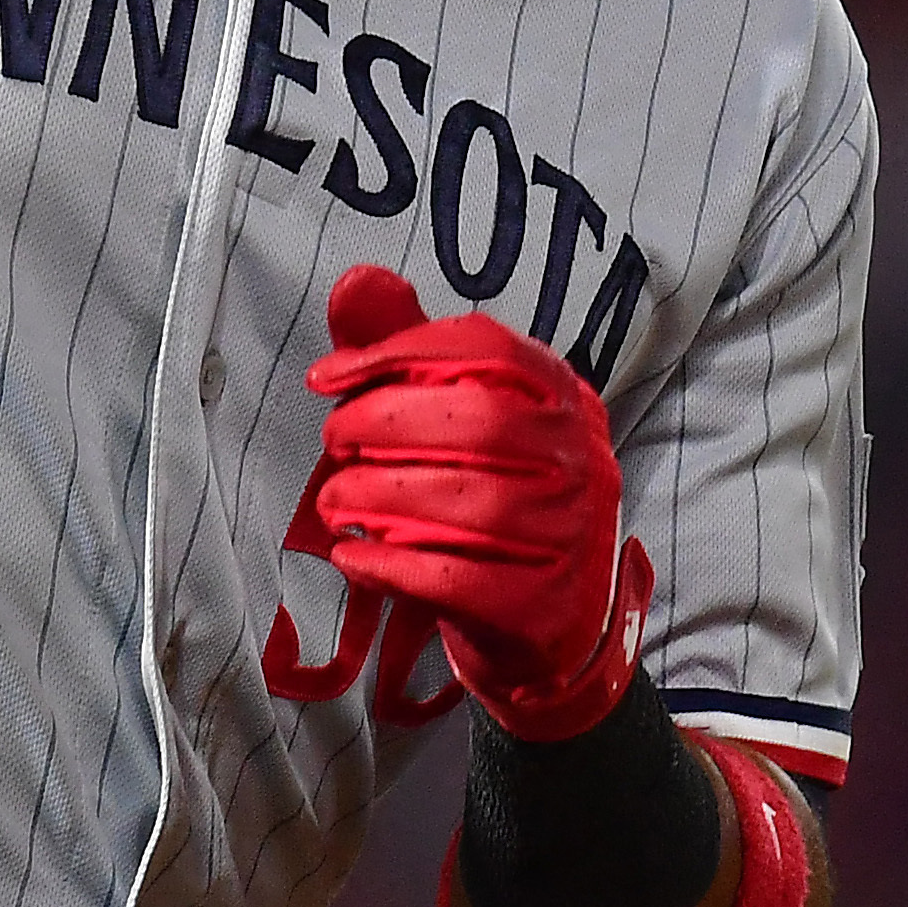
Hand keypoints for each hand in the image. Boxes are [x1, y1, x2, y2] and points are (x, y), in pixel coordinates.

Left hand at [301, 265, 648, 740]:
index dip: (399, 352)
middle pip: (480, 422)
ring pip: (471, 505)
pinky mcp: (542, 605)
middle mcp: (581, 460)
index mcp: (565, 398)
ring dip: (379, 498)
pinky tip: (351, 557)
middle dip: (386, 424)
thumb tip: (356, 280)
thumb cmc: (496, 499)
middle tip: (331, 440)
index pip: (486, 349)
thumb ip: (410, 350)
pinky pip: (457, 579)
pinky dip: (392, 565)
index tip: (326, 378)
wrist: (554, 626)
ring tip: (331, 500)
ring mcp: (570, 535)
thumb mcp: (465, 417)